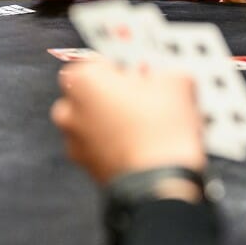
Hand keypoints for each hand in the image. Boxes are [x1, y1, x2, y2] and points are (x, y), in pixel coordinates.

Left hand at [50, 61, 205, 184]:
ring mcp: (74, 140)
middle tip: (144, 98)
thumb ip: (163, 73)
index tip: (137, 73)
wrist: (159, 183)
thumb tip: (165, 78)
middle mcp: (69, 109)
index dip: (120, 66)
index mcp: (82, 80)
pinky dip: (114, 144)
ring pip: (92, 121)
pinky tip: (141, 145)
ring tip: (146, 125)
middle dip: (113, 93)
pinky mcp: (85, 166)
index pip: (95, 61)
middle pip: (89, 92)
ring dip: (112, 120)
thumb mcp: (176, 83)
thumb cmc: (161, 130)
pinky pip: (98, 146)